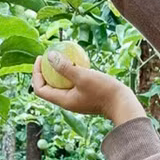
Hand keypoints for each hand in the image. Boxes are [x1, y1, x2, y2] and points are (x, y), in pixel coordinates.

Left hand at [31, 52, 146, 125]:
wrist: (123, 104)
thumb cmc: (104, 91)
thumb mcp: (83, 76)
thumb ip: (65, 67)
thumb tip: (49, 56)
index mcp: (63, 100)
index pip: (40, 89)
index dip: (36, 73)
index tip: (40, 58)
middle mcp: (67, 102)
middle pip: (48, 87)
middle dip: (45, 71)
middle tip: (49, 55)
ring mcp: (76, 99)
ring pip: (60, 85)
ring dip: (58, 71)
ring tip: (62, 56)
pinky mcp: (85, 96)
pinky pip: (72, 84)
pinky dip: (70, 73)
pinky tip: (77, 62)